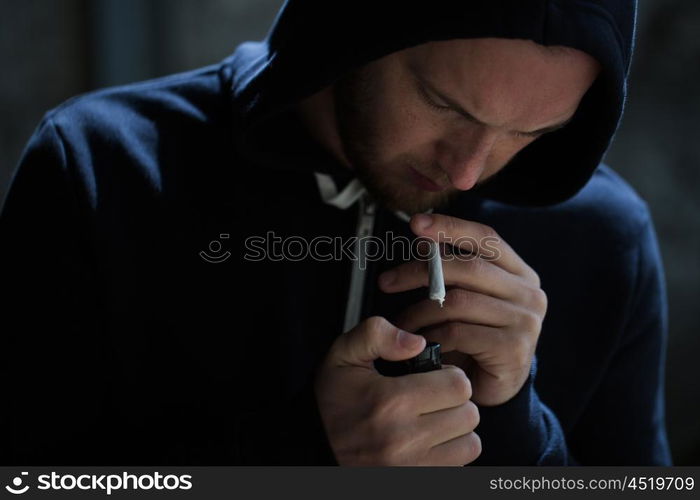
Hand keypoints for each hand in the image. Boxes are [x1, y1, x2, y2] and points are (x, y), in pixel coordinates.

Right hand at [315, 316, 480, 465]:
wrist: (312, 445)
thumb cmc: (330, 400)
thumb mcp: (343, 354)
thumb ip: (377, 334)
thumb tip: (416, 342)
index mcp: (390, 401)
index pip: (458, 385)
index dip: (449, 375)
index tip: (434, 376)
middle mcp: (403, 438)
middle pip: (469, 414)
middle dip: (455, 401)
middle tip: (432, 398)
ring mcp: (410, 467)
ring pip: (470, 443)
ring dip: (456, 429)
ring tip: (432, 419)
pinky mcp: (414, 481)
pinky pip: (458, 467)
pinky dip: (449, 453)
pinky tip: (427, 441)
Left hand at [378, 214, 547, 406]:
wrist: (490, 390)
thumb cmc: (474, 341)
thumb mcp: (463, 299)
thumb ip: (449, 270)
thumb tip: (422, 238)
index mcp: (519, 273)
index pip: (486, 238)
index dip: (450, 228)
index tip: (417, 224)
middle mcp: (529, 293)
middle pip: (468, 268)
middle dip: (420, 271)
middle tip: (387, 281)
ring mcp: (525, 321)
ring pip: (458, 302)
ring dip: (419, 311)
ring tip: (401, 323)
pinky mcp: (514, 349)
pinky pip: (458, 333)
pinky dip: (430, 336)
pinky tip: (419, 343)